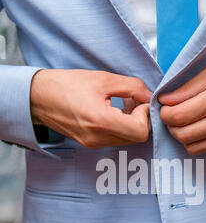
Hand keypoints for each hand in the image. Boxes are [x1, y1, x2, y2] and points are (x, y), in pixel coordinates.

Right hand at [30, 69, 152, 147]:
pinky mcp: (90, 144)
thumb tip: (150, 96)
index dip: (146, 116)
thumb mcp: (103, 79)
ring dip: (132, 123)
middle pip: (136, 137)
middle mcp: (97, 138)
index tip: (140, 101)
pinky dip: (121, 126)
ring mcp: (93, 144)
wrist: (39, 97)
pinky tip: (113, 111)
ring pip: (127, 139)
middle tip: (134, 102)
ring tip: (123, 104)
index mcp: (100, 121)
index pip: (140, 131)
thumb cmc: (67, 85)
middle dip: (141, 119)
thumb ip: (132, 88)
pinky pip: (115, 139)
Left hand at [159, 63, 205, 154]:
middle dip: (170, 126)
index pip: (179, 115)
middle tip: (172, 116)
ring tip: (185, 123)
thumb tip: (165, 99)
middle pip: (181, 133)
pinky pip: (204, 150)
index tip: (164, 108)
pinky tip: (199, 130)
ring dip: (181, 136)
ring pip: (190, 146)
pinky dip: (196, 142)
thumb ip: (189, 86)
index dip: (164, 113)